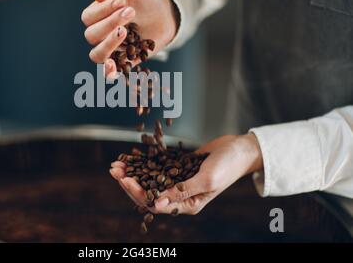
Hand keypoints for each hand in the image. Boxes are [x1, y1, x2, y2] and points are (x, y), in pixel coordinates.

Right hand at [81, 0, 177, 75]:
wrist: (166, 10)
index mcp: (97, 15)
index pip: (88, 17)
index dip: (102, 11)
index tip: (123, 1)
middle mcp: (101, 34)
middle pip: (91, 35)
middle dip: (110, 23)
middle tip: (131, 12)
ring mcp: (112, 50)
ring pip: (97, 55)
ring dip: (108, 44)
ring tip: (125, 32)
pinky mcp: (125, 63)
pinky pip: (110, 74)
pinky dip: (109, 73)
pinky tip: (113, 66)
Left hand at [109, 134, 262, 214]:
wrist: (239, 149)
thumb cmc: (228, 166)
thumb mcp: (206, 180)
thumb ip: (181, 192)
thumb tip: (156, 205)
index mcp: (188, 204)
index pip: (155, 203)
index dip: (137, 192)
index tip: (124, 179)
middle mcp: (181, 195)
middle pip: (148, 191)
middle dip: (130, 181)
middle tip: (113, 170)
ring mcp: (179, 180)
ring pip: (150, 179)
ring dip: (134, 172)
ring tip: (117, 163)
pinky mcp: (179, 167)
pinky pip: (158, 166)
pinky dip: (145, 162)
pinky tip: (132, 156)